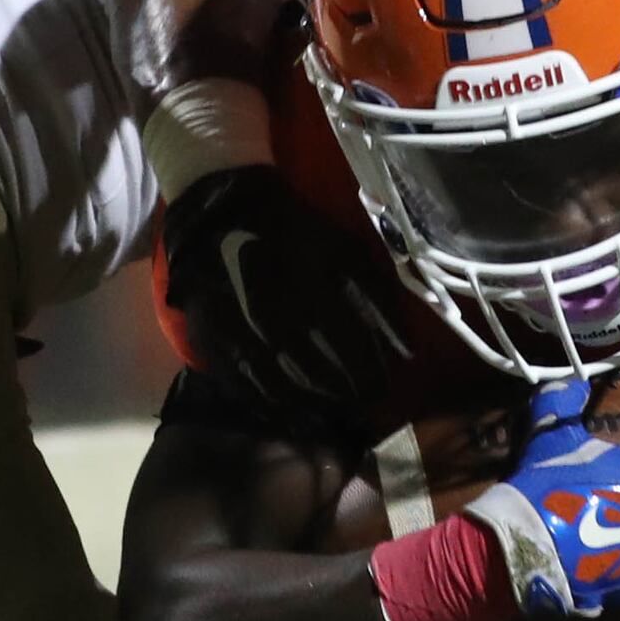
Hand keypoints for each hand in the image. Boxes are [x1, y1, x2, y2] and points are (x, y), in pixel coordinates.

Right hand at [160, 165, 416, 427]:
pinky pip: (247, 390)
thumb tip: (405, 349)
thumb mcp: (344, 251)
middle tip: (361, 400)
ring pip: (285, 392)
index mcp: (313, 299)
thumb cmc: (295, 231)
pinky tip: (290, 406)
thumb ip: (377, 297)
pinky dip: (273, 404)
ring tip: (331, 406)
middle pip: (322, 380)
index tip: (384, 386)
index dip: (373, 378)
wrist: (226, 213)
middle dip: (348, 395)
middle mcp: (277, 326)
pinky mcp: (214, 346)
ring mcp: (241, 339)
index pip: (355, 356)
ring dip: (313, 404)